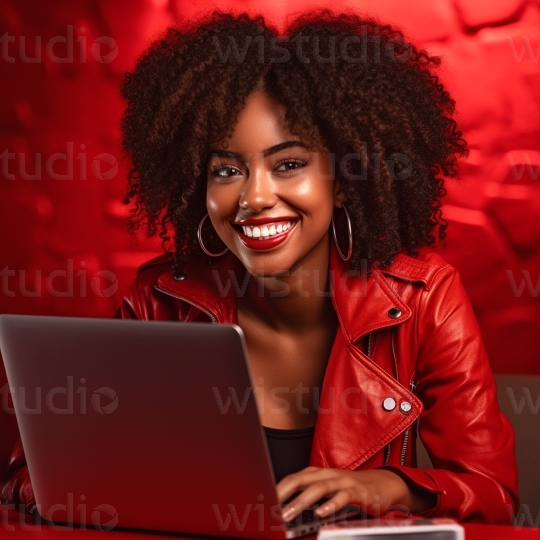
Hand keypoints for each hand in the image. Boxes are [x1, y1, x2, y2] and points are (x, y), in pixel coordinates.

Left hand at [276, 467, 435, 521]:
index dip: (279, 487)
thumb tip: (289, 509)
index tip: (265, 500)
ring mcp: (343, 481)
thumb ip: (312, 496)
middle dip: (284, 493)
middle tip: (272, 508)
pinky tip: (320, 513)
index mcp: (319, 474)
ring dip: (301, 501)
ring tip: (289, 514)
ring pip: (318, 488)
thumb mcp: (330, 490)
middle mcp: (328, 474)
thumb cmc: (352, 489)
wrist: (384, 485)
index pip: (294, 478)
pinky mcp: (357, 492)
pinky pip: (342, 497)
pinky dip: (330, 504)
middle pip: (301, 479)